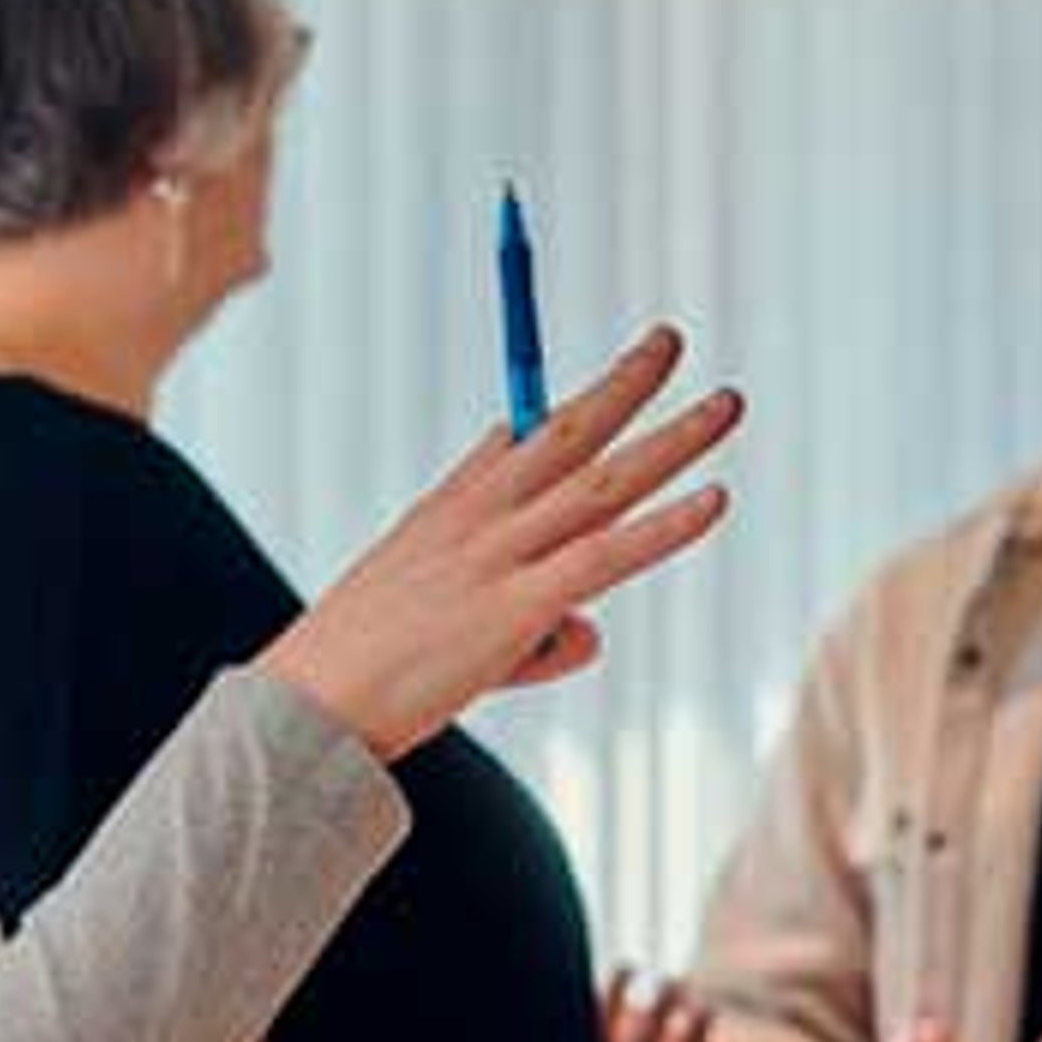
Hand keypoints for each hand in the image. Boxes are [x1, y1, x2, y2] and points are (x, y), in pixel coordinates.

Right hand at [262, 327, 739, 758]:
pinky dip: (666, 526)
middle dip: (624, 382)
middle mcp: (478, 518)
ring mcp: (500, 556)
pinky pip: (607, 555)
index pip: (512, 444)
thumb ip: (528, 627)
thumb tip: (592, 633)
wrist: (313, 702)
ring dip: (673, 437)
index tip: (598, 385)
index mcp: (445, 511)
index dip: (559, 409)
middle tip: (670, 339)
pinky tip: (715, 499)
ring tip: (729, 403)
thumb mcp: (442, 630)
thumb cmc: (362, 673)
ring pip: (604, 482)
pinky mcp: (519, 604)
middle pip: (568, 433)